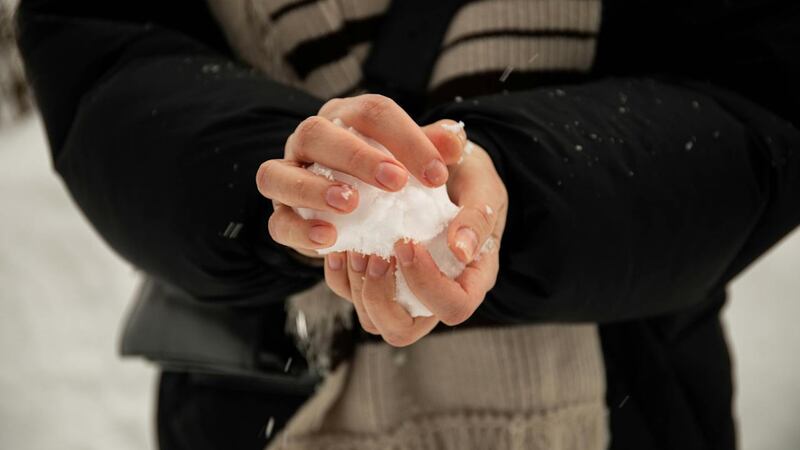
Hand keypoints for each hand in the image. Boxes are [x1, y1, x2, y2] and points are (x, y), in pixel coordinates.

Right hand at [255, 94, 463, 257]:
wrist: (356, 211)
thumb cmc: (389, 179)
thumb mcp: (415, 161)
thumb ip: (433, 149)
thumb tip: (455, 140)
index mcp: (346, 117)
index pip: (372, 112)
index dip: (406, 138)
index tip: (438, 175)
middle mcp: (309, 141)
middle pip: (317, 132)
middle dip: (356, 156)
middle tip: (396, 182)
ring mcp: (287, 176)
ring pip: (277, 173)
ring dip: (313, 188)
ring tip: (350, 204)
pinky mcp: (281, 216)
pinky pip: (277, 223)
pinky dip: (300, 231)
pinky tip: (329, 239)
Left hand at [323, 139, 507, 346]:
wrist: (442, 162)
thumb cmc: (469, 176)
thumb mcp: (484, 186)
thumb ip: (478, 217)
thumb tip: (461, 250)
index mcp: (470, 279)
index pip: (454, 308)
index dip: (427, 285)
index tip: (408, 243)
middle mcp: (435, 294)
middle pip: (403, 329)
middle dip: (382, 296)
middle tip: (375, 255)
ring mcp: (403, 290)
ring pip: (373, 320)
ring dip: (358, 287)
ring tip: (356, 248)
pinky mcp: (376, 277)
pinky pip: (350, 293)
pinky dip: (340, 274)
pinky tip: (342, 245)